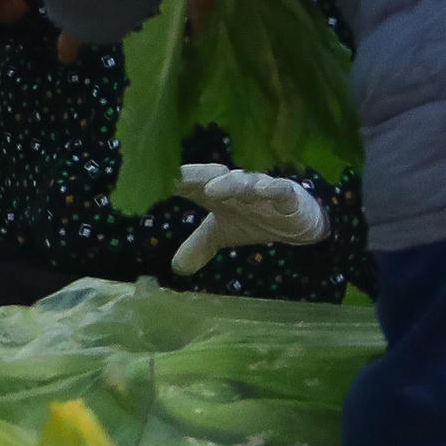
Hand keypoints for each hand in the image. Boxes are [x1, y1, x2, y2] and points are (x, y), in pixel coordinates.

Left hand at [169, 164, 327, 274]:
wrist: (298, 219)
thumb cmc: (253, 217)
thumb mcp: (223, 234)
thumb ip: (199, 246)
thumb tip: (175, 268)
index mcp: (215, 191)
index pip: (189, 184)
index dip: (171, 183)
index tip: (148, 181)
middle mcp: (234, 185)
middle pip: (213, 176)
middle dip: (196, 176)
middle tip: (178, 178)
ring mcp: (261, 187)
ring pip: (244, 181)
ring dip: (229, 184)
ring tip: (213, 190)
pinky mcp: (288, 194)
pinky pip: (280, 189)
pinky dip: (271, 189)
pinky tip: (262, 190)